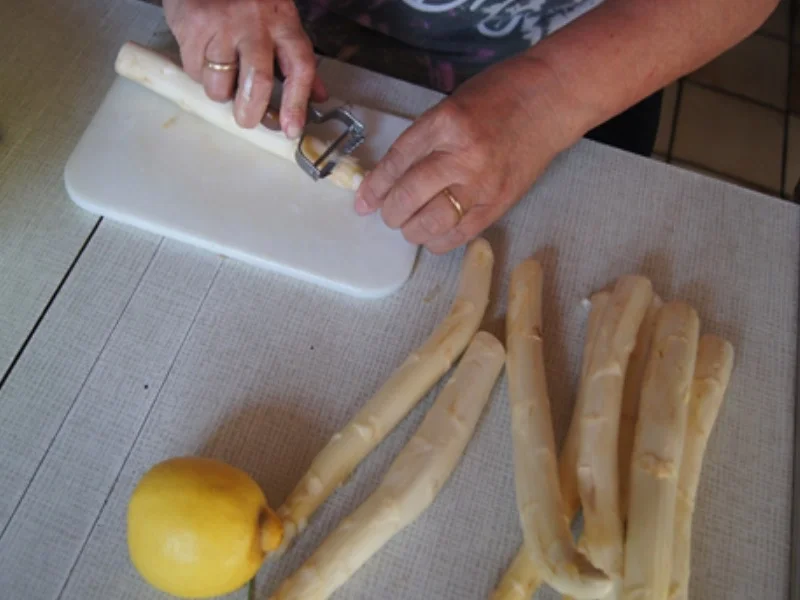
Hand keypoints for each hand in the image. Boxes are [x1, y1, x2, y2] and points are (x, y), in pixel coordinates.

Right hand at [163, 0, 327, 134]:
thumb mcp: (280, 20)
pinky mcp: (193, 27)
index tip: (291, 130)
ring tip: (221, 78)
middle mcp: (255, 23)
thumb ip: (297, 58)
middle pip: (259, 82)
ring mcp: (222, 25)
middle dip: (251, 111)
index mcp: (284, 23)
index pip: (299, 68)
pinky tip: (203, 56)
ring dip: (219, 92)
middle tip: (246, 120)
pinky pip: (195, 70)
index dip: (297, 104)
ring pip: (220, 84)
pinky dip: (199, 73)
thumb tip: (318, 96)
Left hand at [353, 57, 575, 253]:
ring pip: (432, 222)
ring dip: (412, 230)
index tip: (363, 202)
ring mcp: (483, 182)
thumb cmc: (498, 96)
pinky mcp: (500, 203)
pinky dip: (439, 241)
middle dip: (391, 212)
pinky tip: (433, 235)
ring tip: (410, 225)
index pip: (397, 162)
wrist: (550, 101)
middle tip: (389, 214)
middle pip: (410, 195)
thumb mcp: (450, 106)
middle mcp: (462, 154)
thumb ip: (422, 140)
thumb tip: (390, 178)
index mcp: (445, 122)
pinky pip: (460, 234)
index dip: (375, 187)